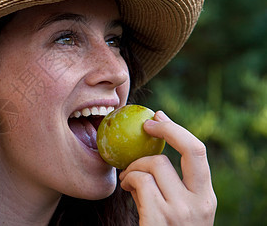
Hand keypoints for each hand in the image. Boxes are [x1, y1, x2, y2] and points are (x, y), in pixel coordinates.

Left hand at [118, 111, 216, 225]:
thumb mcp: (179, 209)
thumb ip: (173, 184)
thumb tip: (152, 145)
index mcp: (206, 198)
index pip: (199, 152)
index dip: (177, 129)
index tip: (158, 117)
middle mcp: (201, 203)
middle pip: (189, 148)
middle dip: (164, 129)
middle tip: (145, 127)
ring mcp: (182, 211)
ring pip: (155, 164)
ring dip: (135, 167)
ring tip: (130, 181)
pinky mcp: (160, 219)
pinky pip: (140, 181)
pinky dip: (129, 181)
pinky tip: (127, 190)